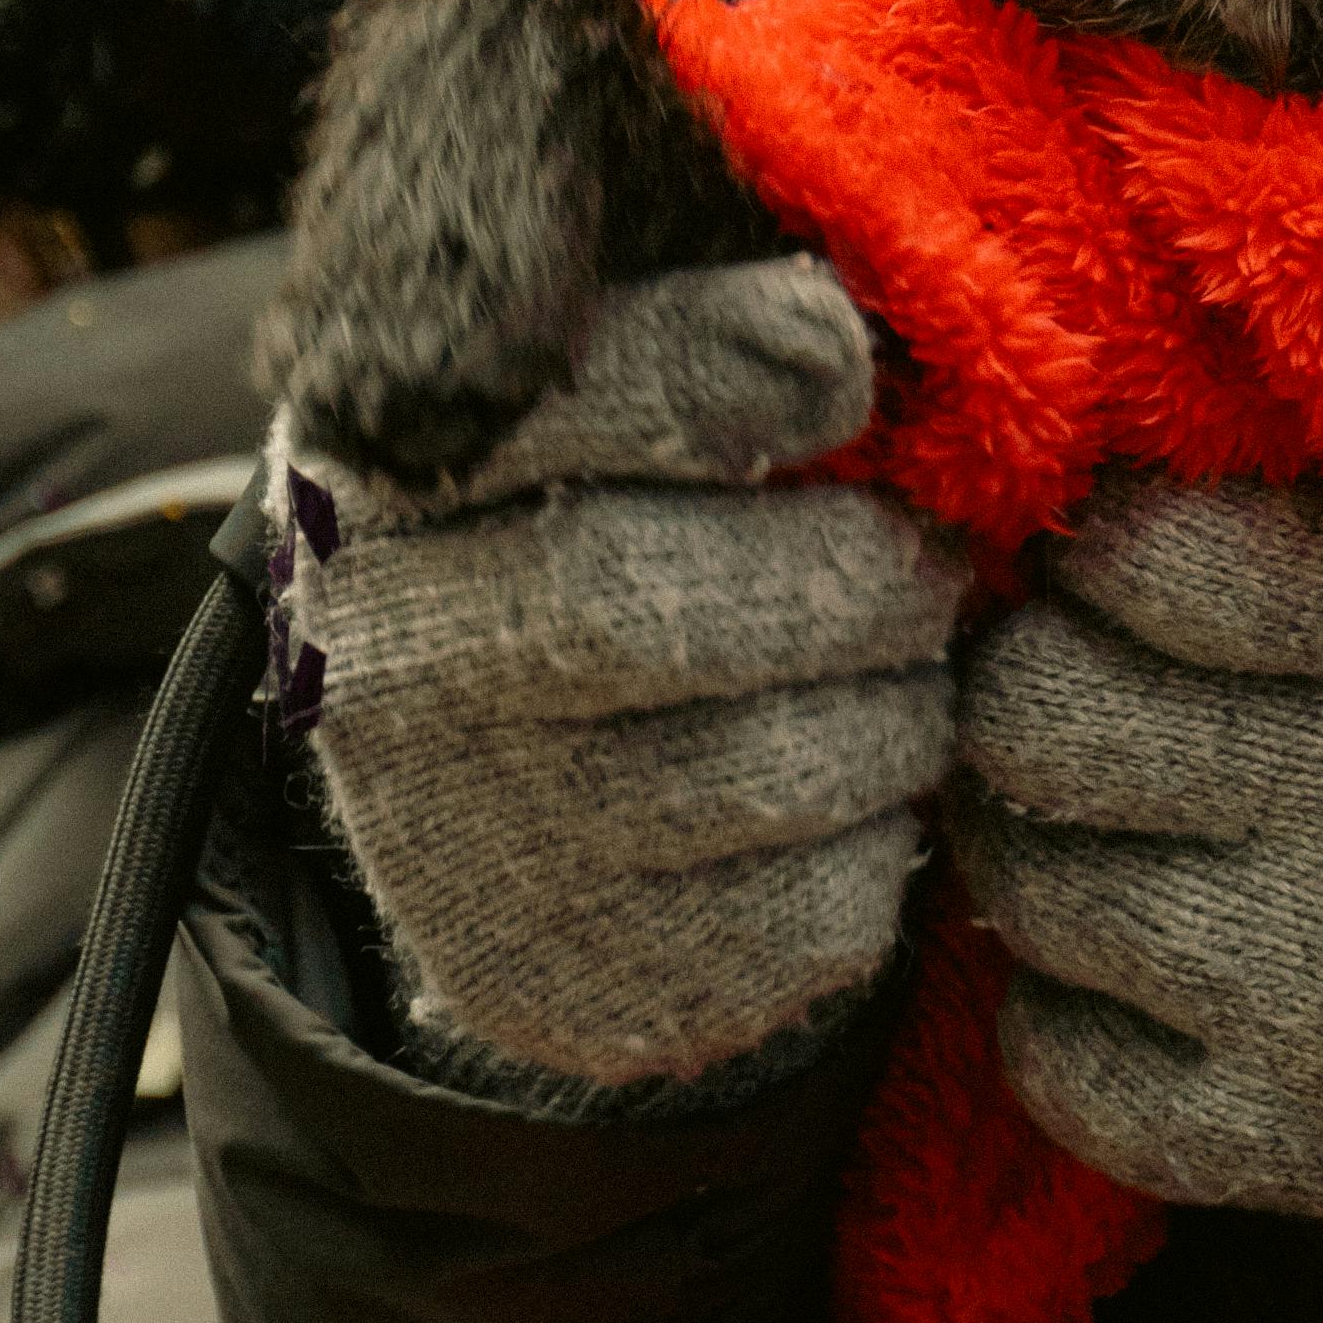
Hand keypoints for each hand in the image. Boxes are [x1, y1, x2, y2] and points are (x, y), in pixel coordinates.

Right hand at [275, 259, 968, 1091]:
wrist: (499, 775)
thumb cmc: (606, 516)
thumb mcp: (614, 387)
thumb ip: (702, 332)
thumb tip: (833, 341)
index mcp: (397, 474)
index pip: (548, 409)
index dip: (712, 373)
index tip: (843, 361)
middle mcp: (393, 665)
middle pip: (643, 606)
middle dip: (854, 577)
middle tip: (929, 564)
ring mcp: (467, 848)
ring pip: (766, 771)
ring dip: (898, 712)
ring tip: (897, 674)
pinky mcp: (572, 991)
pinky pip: (811, 919)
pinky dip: (882, 847)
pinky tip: (853, 791)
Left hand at [947, 474, 1322, 1246]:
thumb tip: (1165, 483)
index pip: (1149, 554)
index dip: (1090, 550)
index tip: (1100, 566)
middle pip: (1046, 718)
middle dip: (1019, 692)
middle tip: (1055, 693)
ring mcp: (1303, 982)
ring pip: (1034, 890)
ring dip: (1025, 855)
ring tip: (1075, 837)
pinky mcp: (1286, 1136)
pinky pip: (1070, 1076)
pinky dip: (1056, 1030)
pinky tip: (1106, 991)